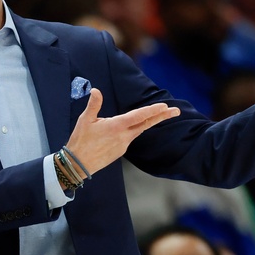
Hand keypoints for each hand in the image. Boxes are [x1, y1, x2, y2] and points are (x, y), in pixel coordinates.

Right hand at [64, 89, 179, 175]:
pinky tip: (123, 129)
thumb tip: (96, 90)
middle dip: (162, 117)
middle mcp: (124, 136)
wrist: (78, 164)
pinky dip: (132, 130)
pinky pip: (129, 137)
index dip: (153, 110)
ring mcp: (123, 145)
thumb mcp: (85, 120)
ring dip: (147, 122)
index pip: (139, 116)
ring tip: (158, 114)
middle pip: (146, 124)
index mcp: (116, 126)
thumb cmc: (80, 141)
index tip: (165, 106)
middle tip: (176, 111)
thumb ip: (94, 105)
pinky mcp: (120, 151)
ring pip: (138, 130)